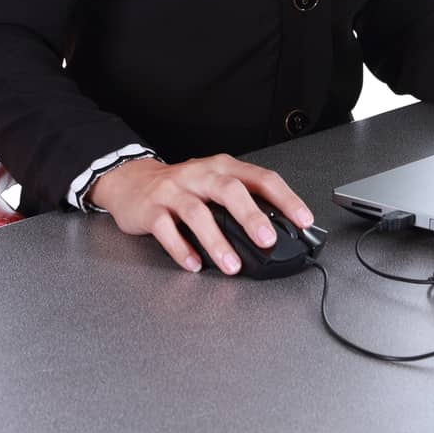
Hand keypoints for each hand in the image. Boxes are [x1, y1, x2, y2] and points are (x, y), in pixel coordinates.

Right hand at [86, 153, 315, 274]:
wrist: (130, 181)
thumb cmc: (181, 186)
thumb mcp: (214, 185)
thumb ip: (241, 202)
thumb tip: (276, 232)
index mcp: (223, 167)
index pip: (261, 178)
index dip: (285, 198)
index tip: (303, 219)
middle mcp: (200, 175)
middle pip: (229, 190)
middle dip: (251, 216)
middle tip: (267, 241)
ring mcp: (173, 191)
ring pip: (197, 213)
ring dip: (217, 241)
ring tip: (231, 264)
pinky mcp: (150, 209)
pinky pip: (166, 229)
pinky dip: (181, 249)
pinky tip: (194, 263)